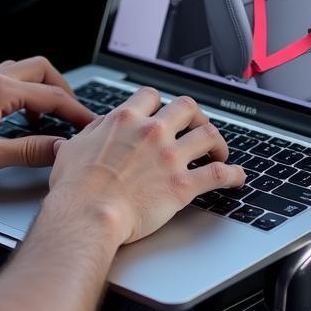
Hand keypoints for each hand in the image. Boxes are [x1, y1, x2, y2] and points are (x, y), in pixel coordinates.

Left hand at [0, 57, 93, 178]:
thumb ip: (27, 151)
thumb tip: (59, 149)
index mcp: (0, 91)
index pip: (52, 97)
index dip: (77, 113)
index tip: (92, 126)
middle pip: (44, 70)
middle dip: (65, 92)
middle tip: (74, 116)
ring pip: (26, 71)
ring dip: (44, 91)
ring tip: (50, 119)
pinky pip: (10, 79)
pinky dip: (25, 94)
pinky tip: (20, 117)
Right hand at [47, 86, 244, 245]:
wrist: (88, 215)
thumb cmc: (76, 187)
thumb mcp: (73, 147)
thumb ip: (91, 132)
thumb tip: (99, 127)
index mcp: (125, 120)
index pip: (151, 95)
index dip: (159, 103)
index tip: (162, 112)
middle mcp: (152, 132)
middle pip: (187, 107)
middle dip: (195, 116)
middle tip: (196, 127)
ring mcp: (170, 157)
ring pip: (208, 134)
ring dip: (217, 142)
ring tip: (218, 151)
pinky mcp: (183, 185)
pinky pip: (219, 174)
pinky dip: (234, 174)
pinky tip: (238, 176)